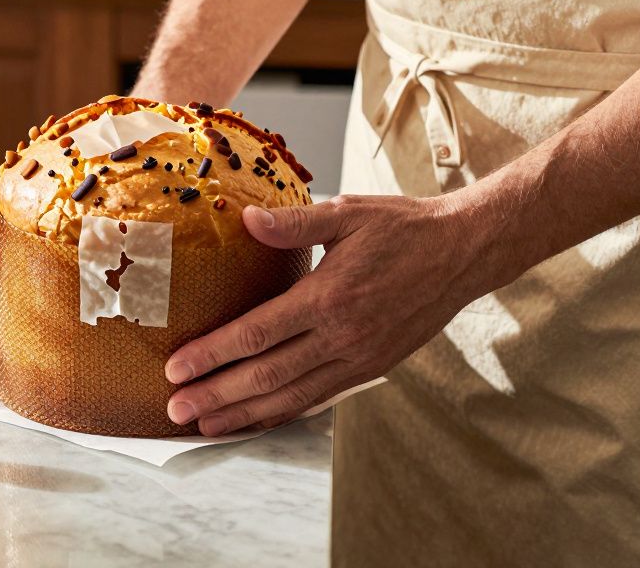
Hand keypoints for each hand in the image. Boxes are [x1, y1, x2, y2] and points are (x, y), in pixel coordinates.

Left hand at [165, 194, 496, 435]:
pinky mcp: (371, 367)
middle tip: (175, 409)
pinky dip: (284, 413)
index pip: (257, 334)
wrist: (463, 253)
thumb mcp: (347, 213)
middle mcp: (342, 336)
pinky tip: (256, 420)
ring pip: (291, 396)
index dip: (212, 354)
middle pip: (266, 376)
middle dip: (217, 395)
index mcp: (329, 297)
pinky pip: (319, 397)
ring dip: (244, 414)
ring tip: (205, 426)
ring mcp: (358, 358)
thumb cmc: (403, 228)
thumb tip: (245, 219)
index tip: (176, 368)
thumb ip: (293, 222)